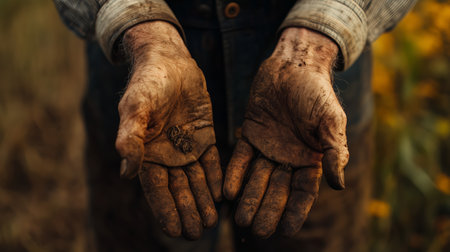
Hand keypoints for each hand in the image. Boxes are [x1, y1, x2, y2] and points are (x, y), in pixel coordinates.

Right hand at [115, 21, 221, 239]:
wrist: (171, 60)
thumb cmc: (149, 82)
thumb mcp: (138, 107)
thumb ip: (131, 137)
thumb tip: (126, 172)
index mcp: (147, 153)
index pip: (156, 189)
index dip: (166, 210)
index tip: (175, 231)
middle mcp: (167, 155)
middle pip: (178, 190)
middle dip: (187, 211)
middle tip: (197, 232)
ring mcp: (187, 147)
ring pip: (196, 180)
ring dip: (203, 200)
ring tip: (211, 221)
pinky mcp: (205, 136)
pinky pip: (212, 162)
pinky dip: (216, 178)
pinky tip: (222, 195)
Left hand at [223, 28, 348, 237]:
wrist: (293, 64)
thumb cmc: (316, 91)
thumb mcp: (330, 121)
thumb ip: (334, 151)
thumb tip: (340, 185)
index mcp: (310, 157)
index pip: (302, 192)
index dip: (295, 212)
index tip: (285, 232)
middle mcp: (288, 156)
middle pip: (277, 190)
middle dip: (267, 210)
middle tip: (257, 230)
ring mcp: (268, 146)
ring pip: (257, 178)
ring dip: (249, 198)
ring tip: (239, 219)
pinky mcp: (250, 133)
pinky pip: (242, 158)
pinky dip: (235, 174)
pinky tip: (227, 192)